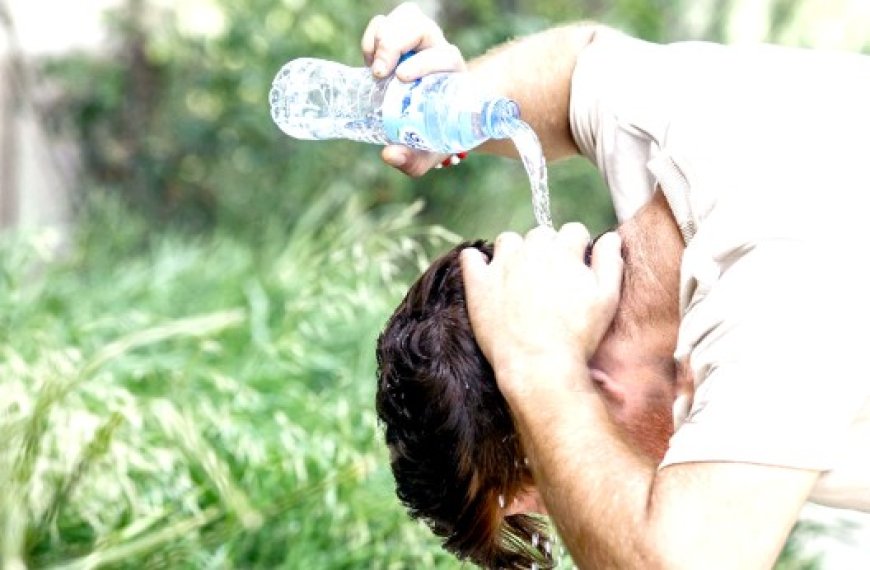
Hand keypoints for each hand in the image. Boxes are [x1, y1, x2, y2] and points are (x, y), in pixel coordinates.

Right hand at [361, 2, 466, 176]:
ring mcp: (417, 42)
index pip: (445, 56)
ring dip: (382, 36)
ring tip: (373, 67)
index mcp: (452, 75)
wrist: (437, 122)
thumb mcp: (427, 153)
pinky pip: (384, 24)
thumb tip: (389, 154)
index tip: (402, 78)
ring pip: (404, 17)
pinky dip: (372, 38)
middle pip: (420, 25)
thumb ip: (411, 159)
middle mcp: (437, 51)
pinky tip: (368, 63)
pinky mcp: (397, 41)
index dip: (424, 62)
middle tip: (379, 71)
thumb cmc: (436, 137)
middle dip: (395, 41)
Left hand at [459, 223, 623, 398]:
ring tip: (521, 277)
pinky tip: (487, 275)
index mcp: (564, 251)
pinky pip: (471, 257)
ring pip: (507, 240)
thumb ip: (609, 262)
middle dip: (547, 250)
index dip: (577, 247)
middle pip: (541, 234)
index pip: (573, 230)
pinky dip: (477, 261)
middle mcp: (531, 251)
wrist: (540, 365)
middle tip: (550, 279)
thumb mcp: (607, 299)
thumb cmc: (578, 336)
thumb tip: (610, 237)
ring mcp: (502, 266)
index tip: (576, 266)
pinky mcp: (479, 285)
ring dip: (515, 252)